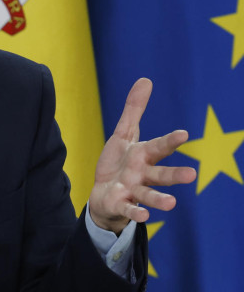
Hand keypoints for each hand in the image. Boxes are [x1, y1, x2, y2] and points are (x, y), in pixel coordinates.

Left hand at [89, 78, 196, 233]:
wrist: (104, 194)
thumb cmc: (119, 163)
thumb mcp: (123, 134)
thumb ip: (134, 110)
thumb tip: (146, 80)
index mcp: (143, 156)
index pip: (159, 147)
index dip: (170, 141)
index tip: (184, 134)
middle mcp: (142, 174)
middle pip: (160, 174)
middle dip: (175, 174)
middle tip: (192, 175)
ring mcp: (133, 191)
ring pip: (148, 195)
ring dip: (159, 199)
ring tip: (172, 203)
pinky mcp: (121, 205)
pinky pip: (129, 210)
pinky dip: (136, 213)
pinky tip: (143, 216)